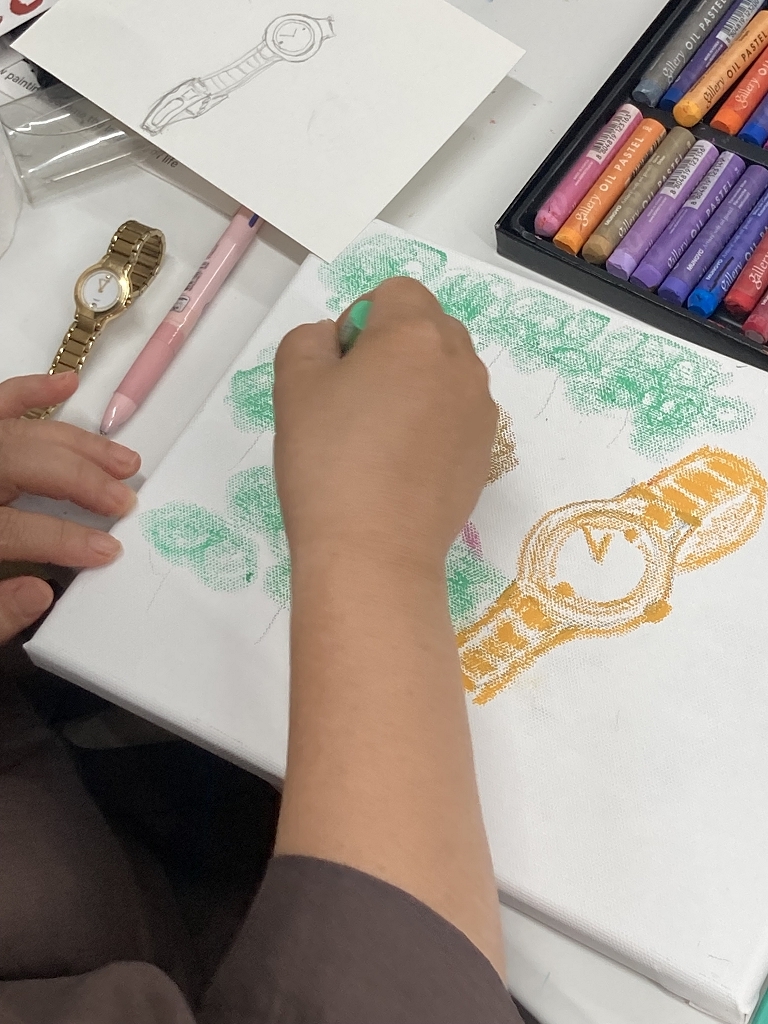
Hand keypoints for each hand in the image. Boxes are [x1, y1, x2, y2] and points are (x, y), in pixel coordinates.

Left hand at [0, 373, 139, 643]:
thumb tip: (41, 593)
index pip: (12, 528)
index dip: (62, 539)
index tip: (106, 550)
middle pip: (20, 462)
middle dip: (80, 480)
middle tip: (124, 502)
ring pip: (21, 431)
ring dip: (77, 443)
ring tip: (123, 462)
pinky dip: (31, 390)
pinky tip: (66, 385)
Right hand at [273, 277, 496, 576]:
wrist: (374, 552)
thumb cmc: (329, 461)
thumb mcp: (294, 385)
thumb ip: (310, 339)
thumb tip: (339, 341)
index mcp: (415, 334)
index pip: (395, 292)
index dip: (361, 319)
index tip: (340, 367)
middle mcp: (461, 363)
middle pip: (429, 328)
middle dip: (393, 347)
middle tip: (356, 400)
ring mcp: (481, 410)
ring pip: (447, 372)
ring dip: (417, 385)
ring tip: (380, 437)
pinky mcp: (486, 452)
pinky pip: (458, 415)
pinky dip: (434, 423)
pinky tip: (403, 466)